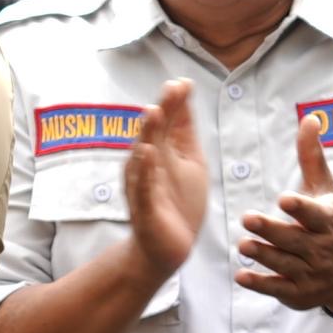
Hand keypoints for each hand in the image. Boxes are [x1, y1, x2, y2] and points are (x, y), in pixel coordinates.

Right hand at [117, 78, 206, 283]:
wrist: (167, 249)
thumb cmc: (177, 203)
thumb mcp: (190, 160)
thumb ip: (185, 129)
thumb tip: (184, 92)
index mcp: (162, 150)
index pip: (168, 121)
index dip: (175, 102)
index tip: (183, 82)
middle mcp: (147, 163)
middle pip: (154, 132)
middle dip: (162, 110)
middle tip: (170, 88)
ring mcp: (143, 184)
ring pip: (144, 155)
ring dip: (148, 134)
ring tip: (154, 112)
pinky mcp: (144, 208)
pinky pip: (142, 186)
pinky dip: (144, 170)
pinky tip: (147, 153)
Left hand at [235, 117, 332, 315]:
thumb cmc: (331, 222)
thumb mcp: (326, 189)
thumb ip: (312, 156)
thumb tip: (309, 118)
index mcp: (329, 220)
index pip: (315, 214)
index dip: (301, 208)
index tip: (284, 200)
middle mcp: (322, 248)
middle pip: (295, 240)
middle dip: (272, 231)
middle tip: (248, 219)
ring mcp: (312, 273)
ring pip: (285, 264)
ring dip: (264, 255)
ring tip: (243, 245)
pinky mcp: (299, 293)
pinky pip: (278, 289)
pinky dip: (260, 284)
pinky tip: (241, 275)